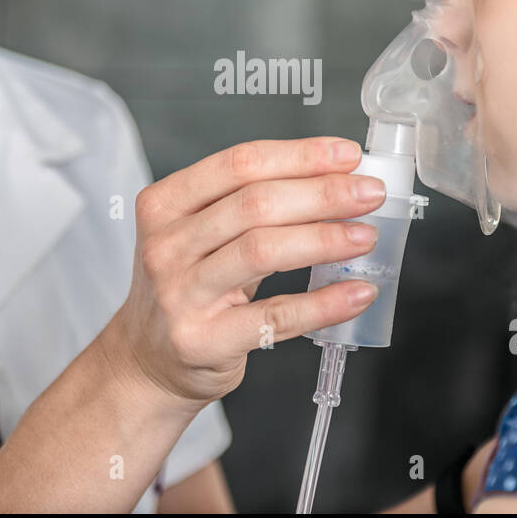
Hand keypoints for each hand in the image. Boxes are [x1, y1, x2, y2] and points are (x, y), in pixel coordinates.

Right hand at [108, 137, 384, 407]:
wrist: (147, 362)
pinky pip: (276, 316)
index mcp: (165, 204)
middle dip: (323, 193)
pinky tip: (357, 292)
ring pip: (263, 251)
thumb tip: (335, 180)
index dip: (300, 155)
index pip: (239, 164)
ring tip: (365, 236)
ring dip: (325, 239)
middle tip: (369, 193)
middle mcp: (166, 245)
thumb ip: (248, 207)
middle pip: (255, 204)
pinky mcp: (203, 340)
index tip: (346, 155)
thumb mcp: (197, 235)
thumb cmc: (186, 289)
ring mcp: (181, 294)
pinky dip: (324, 303)